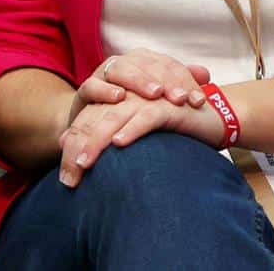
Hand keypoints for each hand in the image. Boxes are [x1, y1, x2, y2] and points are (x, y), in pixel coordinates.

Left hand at [57, 90, 228, 187]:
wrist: (211, 117)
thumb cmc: (167, 127)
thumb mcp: (129, 128)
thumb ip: (98, 131)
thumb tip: (62, 141)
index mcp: (114, 99)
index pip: (86, 122)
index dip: (73, 147)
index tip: (65, 178)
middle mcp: (126, 95)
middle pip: (93, 120)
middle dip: (79, 150)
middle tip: (69, 178)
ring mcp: (145, 98)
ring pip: (114, 117)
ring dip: (97, 141)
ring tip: (84, 163)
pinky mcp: (167, 105)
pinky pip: (146, 116)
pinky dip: (132, 128)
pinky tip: (119, 143)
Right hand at [69, 49, 210, 127]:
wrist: (94, 123)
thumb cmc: (133, 111)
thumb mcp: (158, 101)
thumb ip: (180, 84)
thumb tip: (205, 73)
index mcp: (143, 62)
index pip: (166, 64)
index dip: (184, 80)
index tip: (199, 101)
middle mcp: (123, 64)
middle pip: (144, 63)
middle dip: (165, 80)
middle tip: (180, 98)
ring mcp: (102, 76)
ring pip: (119, 69)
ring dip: (138, 80)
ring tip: (155, 93)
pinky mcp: (84, 92)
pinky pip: (91, 86)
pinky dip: (104, 90)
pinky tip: (119, 97)